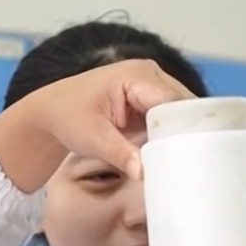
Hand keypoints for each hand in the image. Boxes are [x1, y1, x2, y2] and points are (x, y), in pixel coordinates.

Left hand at [0, 59, 195, 192]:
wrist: (51, 111)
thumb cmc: (66, 118)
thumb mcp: (92, 139)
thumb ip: (120, 154)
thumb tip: (144, 173)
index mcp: (136, 75)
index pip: (173, 101)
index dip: (185, 126)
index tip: (194, 152)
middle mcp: (149, 73)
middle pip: (182, 104)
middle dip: (186, 131)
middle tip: (193, 162)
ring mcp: (151, 84)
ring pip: (179, 112)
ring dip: (180, 134)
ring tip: (188, 161)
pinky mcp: (149, 98)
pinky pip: (169, 116)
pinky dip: (170, 134)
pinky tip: (175, 155)